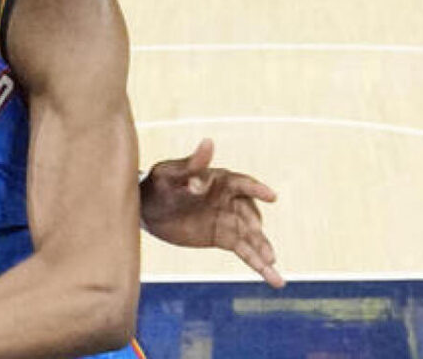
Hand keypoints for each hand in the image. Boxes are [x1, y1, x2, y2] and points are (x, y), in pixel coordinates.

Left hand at [141, 138, 283, 287]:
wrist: (146, 210)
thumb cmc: (157, 185)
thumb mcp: (168, 174)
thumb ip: (190, 164)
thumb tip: (208, 142)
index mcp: (219, 180)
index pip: (242, 183)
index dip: (256, 189)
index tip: (271, 196)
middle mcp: (229, 200)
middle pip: (249, 213)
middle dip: (255, 226)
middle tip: (256, 235)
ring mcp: (229, 221)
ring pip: (252, 236)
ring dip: (263, 249)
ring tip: (272, 261)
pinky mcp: (224, 239)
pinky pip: (246, 252)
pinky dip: (260, 265)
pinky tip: (275, 279)